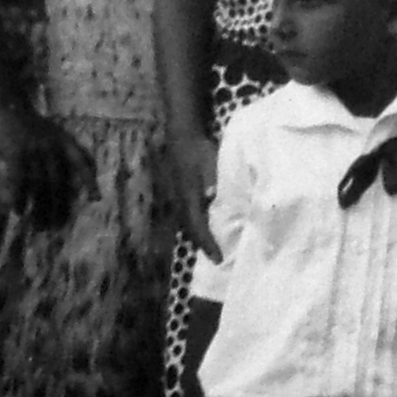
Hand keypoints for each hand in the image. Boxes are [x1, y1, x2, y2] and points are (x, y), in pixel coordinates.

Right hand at [0, 97, 95, 228]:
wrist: (8, 106)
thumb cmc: (31, 124)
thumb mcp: (54, 133)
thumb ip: (64, 150)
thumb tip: (78, 171)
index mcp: (65, 141)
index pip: (82, 162)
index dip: (89, 181)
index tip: (96, 199)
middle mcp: (53, 146)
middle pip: (59, 181)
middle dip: (59, 205)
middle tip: (57, 225)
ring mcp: (35, 150)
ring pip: (40, 184)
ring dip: (39, 206)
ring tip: (39, 225)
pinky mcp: (16, 153)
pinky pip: (19, 180)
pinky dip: (19, 197)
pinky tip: (18, 211)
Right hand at [163, 131, 220, 260]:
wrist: (182, 137)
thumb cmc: (199, 149)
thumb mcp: (209, 161)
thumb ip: (210, 178)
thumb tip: (211, 195)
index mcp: (189, 196)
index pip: (198, 227)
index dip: (208, 244)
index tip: (218, 258)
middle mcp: (181, 202)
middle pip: (191, 231)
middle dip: (203, 245)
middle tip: (218, 259)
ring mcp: (178, 198)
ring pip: (188, 225)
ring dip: (199, 237)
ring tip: (213, 248)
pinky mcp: (180, 194)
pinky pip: (188, 216)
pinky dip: (197, 226)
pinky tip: (206, 228)